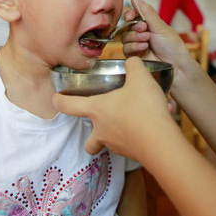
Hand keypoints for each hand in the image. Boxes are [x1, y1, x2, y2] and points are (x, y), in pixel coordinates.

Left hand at [52, 57, 177, 158]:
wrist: (160, 141)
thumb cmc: (143, 108)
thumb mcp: (140, 78)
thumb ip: (133, 65)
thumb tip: (132, 61)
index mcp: (97, 110)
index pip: (69, 106)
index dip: (60, 102)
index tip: (55, 99)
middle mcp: (103, 131)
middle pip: (89, 143)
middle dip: (92, 139)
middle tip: (100, 126)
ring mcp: (117, 145)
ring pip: (112, 144)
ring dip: (119, 134)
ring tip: (135, 121)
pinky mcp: (134, 154)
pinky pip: (132, 145)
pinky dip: (138, 136)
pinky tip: (152, 125)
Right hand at [120, 0, 191, 69]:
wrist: (176, 65)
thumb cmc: (172, 46)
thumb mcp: (160, 26)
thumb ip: (146, 12)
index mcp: (148, 24)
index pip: (132, 15)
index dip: (129, 14)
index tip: (130, 16)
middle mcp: (141, 33)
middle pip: (126, 26)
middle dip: (134, 27)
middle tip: (144, 28)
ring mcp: (137, 45)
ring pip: (124, 38)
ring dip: (135, 37)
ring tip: (147, 40)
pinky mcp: (134, 56)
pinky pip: (126, 49)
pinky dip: (134, 47)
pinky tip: (144, 48)